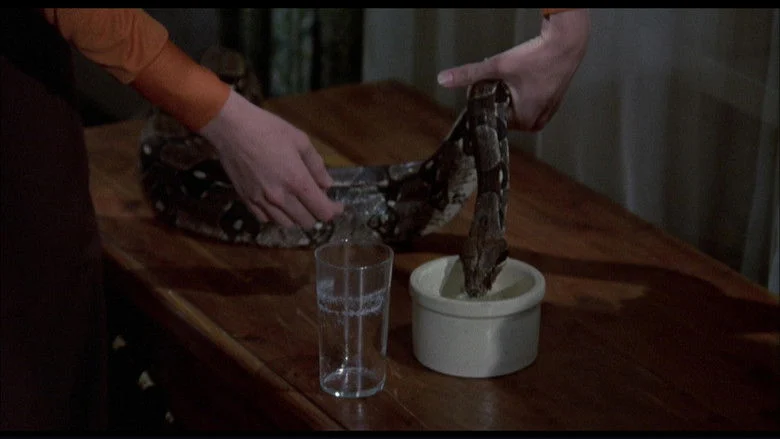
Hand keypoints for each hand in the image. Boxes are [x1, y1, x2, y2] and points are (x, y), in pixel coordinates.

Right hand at [199, 89, 342, 228]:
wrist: (231, 129)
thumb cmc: (268, 129)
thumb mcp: (300, 140)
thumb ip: (316, 165)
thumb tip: (327, 185)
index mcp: (297, 182)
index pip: (322, 212)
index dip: (334, 211)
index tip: (337, 206)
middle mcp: (280, 197)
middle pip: (306, 222)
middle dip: (317, 214)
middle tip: (318, 201)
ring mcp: (262, 201)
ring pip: (287, 224)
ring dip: (297, 217)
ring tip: (298, 203)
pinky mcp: (246, 200)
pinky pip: (266, 219)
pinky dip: (276, 216)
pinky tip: (278, 204)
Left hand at [436, 9, 589, 130]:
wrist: (566, 43)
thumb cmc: (535, 57)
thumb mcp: (497, 66)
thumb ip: (470, 74)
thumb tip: (443, 79)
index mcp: (525, 122)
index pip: (493, 116)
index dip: (486, 99)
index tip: (488, 85)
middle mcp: (537, 122)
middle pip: (505, 112)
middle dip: (498, 95)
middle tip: (501, 78)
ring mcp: (548, 113)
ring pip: (517, 107)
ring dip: (510, 93)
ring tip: (515, 76)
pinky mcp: (554, 102)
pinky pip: (531, 102)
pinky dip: (524, 92)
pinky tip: (525, 77)